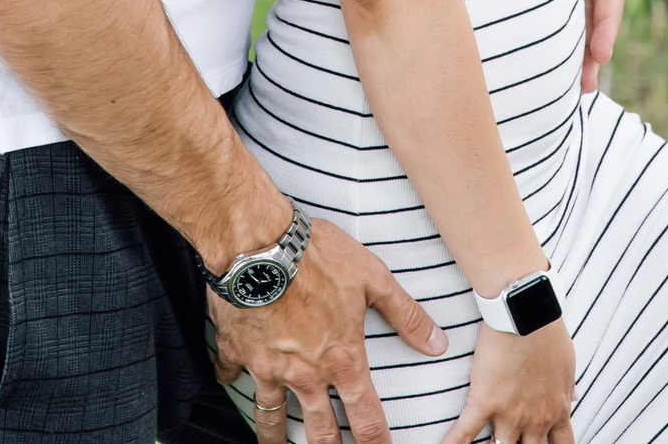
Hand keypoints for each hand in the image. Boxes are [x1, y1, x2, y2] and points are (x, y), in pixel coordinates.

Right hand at [212, 217, 447, 443]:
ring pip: (271, 416)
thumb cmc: (316, 256)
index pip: (366, 419)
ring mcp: (267, 365)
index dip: (377, 443)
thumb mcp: (372, 278)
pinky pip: (229, 374)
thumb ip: (405, 314)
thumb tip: (437, 343)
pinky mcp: (236, 349)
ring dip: (275, 437)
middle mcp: (305, 372)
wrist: (258, 243)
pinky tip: (229, 382)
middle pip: (319, 431)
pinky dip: (230, 380)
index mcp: (341, 359)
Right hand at [438, 318, 574, 443]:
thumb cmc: (548, 334)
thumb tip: (571, 398)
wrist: (525, 314)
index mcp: (557, 410)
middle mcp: (535, 419)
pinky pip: (464, 433)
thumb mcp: (566, 365)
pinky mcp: (484, 402)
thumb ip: (565, 388)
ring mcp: (509, 414)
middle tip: (514, 442)